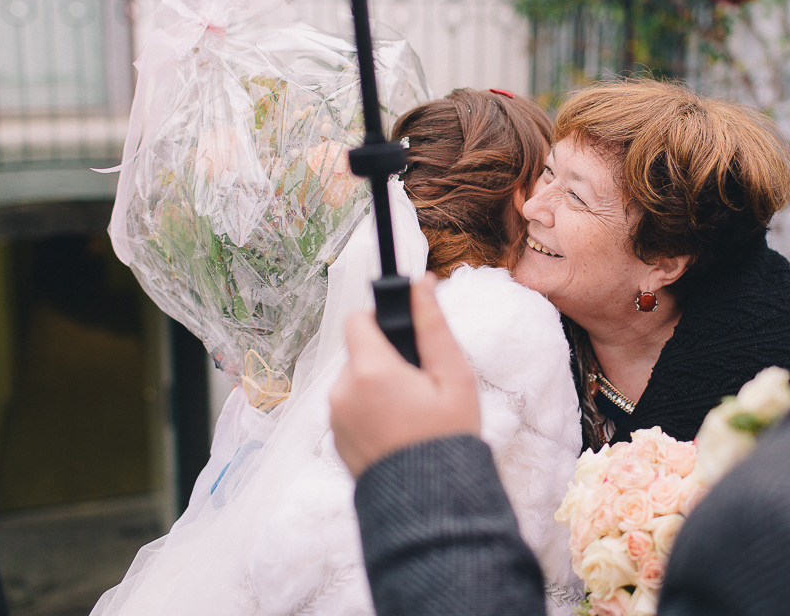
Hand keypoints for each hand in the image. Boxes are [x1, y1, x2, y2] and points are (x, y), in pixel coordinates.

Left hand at [329, 274, 480, 477]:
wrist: (429, 504)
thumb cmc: (447, 438)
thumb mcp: (454, 377)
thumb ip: (433, 326)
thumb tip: (421, 284)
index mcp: (370, 371)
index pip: (358, 320)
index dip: (382, 320)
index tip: (405, 335)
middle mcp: (342, 392)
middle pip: (360, 352)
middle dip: (387, 359)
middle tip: (421, 385)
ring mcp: (335, 418)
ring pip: (356, 381)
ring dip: (378, 386)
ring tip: (412, 413)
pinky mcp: (336, 440)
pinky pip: (352, 408)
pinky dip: (371, 411)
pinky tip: (398, 431)